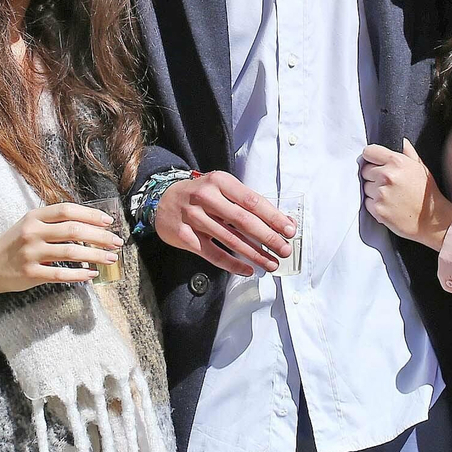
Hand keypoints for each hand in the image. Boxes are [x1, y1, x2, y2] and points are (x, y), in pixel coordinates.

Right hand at [0, 203, 121, 302]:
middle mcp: (32, 232)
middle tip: (116, 241)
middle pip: (74, 230)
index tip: (108, 221)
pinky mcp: (31, 273)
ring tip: (110, 258)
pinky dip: (79, 274)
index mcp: (34, 216)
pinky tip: (92, 273)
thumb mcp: (30, 225)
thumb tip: (90, 225)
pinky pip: (61, 274)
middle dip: (100, 236)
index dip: (91, 214)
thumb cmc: (15, 243)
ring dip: (95, 255)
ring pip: (71, 252)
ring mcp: (31, 253)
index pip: (67, 210)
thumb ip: (54, 223)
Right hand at [154, 170, 293, 276]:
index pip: (252, 201)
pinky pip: (212, 253)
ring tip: (271, 263)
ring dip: (254, 254)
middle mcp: (205, 197)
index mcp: (220, 181)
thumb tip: (283, 221)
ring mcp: (193, 216)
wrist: (162, 200)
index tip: (289, 230)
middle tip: (284, 250)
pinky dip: (232, 264)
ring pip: (229, 240)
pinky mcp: (184, 235)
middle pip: (242, 221)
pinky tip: (248, 269)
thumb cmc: (201, 195)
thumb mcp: (223, 189)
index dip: (273, 217)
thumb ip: (249, 203)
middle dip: (267, 238)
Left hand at [361, 140, 451, 250]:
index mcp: (397, 162)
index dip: (371, 158)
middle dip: (373, 176)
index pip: (368, 152)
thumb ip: (409, 153)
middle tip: (389, 184)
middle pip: (365, 170)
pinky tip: (389, 206)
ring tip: (391, 196)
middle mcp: (387, 175)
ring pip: (365, 187)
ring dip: (373, 191)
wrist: (432, 220)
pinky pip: (367, 202)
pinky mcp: (377, 209)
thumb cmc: (427, 194)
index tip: (374, 164)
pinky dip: (375, 205)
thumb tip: (402, 142)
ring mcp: (381, 193)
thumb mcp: (421, 168)